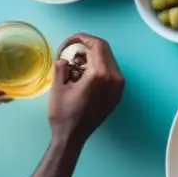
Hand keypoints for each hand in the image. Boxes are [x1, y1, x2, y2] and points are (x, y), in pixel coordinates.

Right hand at [49, 34, 123, 148]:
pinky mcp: (118, 92)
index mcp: (100, 75)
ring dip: (93, 56)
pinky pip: (111, 70)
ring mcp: (119, 86)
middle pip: (105, 49)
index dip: (82, 38)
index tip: (70, 42)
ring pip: (109, 59)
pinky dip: (99, 66)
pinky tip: (84, 73)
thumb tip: (65, 57)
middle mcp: (115, 78)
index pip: (97, 45)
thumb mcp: (58, 87)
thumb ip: (62, 65)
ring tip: (75, 64)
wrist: (72, 137)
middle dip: (87, 46)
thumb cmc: (63, 114)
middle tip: (71, 51)